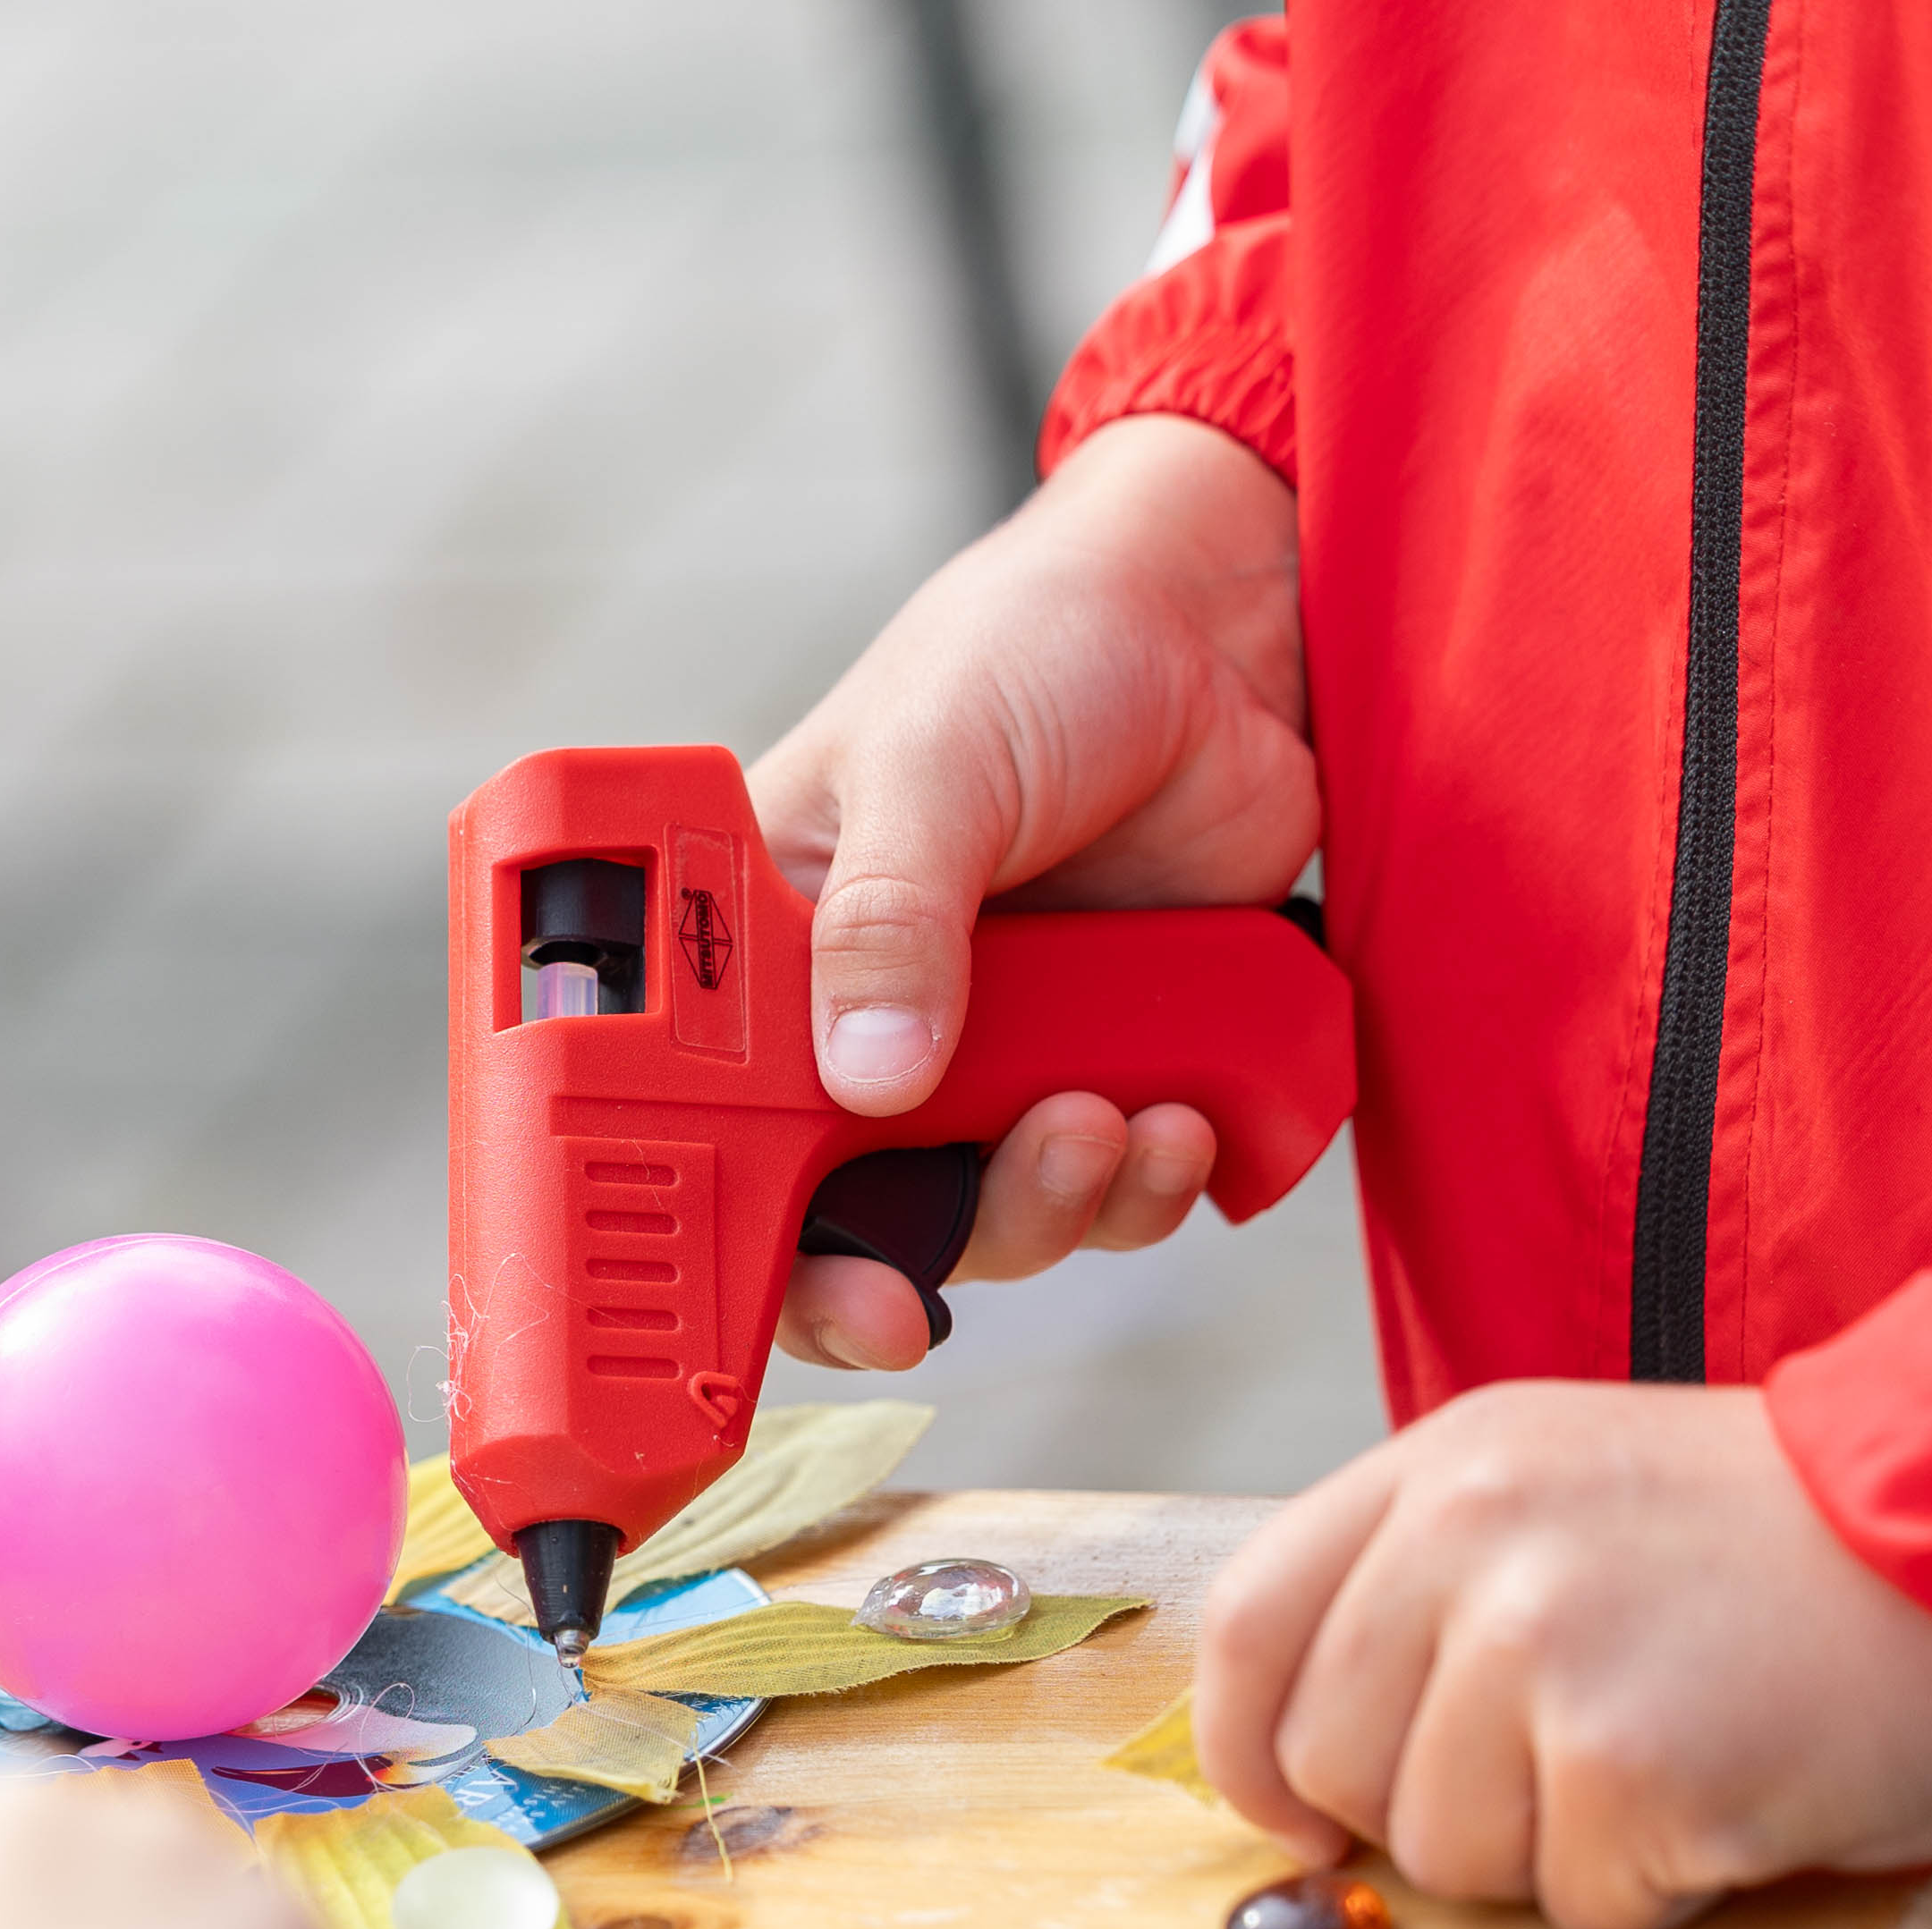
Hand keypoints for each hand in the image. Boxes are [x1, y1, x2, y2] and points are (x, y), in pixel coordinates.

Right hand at [750, 414, 1316, 1369]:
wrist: (1225, 627)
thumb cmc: (1035, 645)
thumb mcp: (935, 759)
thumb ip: (894, 915)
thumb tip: (872, 1075)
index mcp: (764, 950)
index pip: (706, 1127)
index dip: (732, 1240)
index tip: (786, 1299)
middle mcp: (864, 1021)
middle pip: (857, 1212)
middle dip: (914, 1256)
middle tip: (936, 1283)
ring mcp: (994, 1050)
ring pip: (1002, 1212)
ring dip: (1053, 1204)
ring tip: (1107, 1125)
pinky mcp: (1111, 1056)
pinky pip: (1117, 1183)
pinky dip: (1150, 1180)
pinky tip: (1181, 1118)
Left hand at [1193, 1384, 1931, 1928]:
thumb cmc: (1803, 1547)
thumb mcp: (1578, 1498)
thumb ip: (1436, 1595)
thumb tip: (1310, 1776)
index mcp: (1443, 1465)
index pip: (1246, 1634)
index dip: (1253, 1757)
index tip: (1301, 1821)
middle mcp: (1469, 1538)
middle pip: (1332, 1766)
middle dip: (1433, 1816)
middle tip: (1576, 1773)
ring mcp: (1541, 1645)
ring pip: (1443, 1855)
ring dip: (1554, 1857)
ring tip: (1679, 1761)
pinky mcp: (1631, 1761)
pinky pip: (1577, 1903)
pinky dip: (1658, 1891)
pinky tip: (1740, 1795)